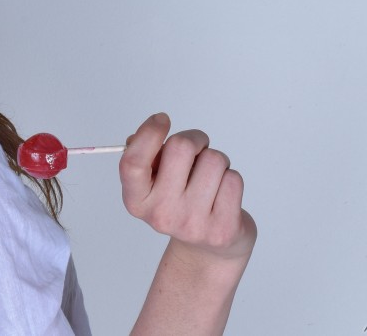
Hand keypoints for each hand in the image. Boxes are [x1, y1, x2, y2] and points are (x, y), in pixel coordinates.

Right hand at [119, 113, 255, 262]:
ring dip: (216, 161)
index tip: (162, 119)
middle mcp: (160, 215)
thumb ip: (145, 157)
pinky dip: (231, 179)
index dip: (148, 134)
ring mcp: (191, 224)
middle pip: (180, 148)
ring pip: (214, 160)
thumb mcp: (154, 183)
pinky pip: (233, 179)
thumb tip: (140, 136)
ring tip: (210, 178)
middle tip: (198, 149)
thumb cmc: (180, 202)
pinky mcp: (222, 229)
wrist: (209, 248)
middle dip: (195, 139)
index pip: (133, 162)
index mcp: (137, 201)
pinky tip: (222, 194)